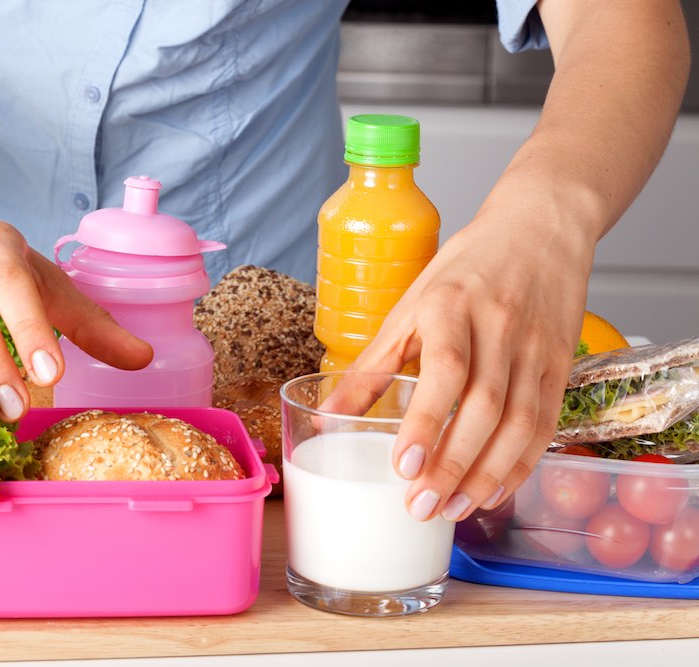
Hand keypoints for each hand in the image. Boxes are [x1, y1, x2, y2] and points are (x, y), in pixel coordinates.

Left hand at [334, 202, 593, 522]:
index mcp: (453, 305)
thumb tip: (325, 417)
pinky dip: (520, 464)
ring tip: (452, 510)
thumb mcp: (409, 307)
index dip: (426, 420)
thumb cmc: (466, 269)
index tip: (404, 465)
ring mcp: (536, 347)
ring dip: (486, 475)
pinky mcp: (561, 365)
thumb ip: (371, 365)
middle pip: (484, 406)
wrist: (540, 230)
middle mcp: (499, 326)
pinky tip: (492, 491)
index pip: (445, 368)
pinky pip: (545, 424)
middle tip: (419, 506)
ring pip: (520, 422)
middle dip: (452, 464)